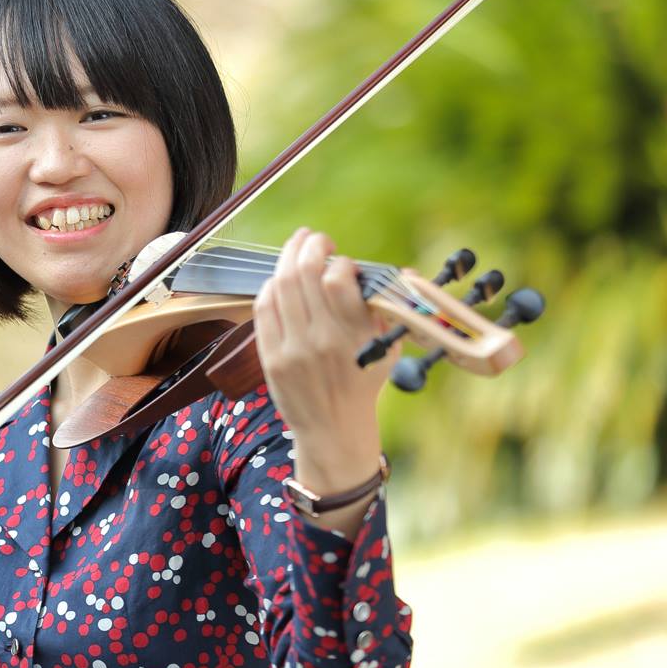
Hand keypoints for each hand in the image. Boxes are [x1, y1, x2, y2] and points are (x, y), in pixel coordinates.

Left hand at [252, 229, 394, 520]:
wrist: (334, 428)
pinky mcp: (271, 357)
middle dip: (309, 246)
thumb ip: (389, 310)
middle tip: (316, 239)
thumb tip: (402, 272)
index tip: (343, 264)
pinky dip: (271, 286)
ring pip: (281, 286)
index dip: (339, 262)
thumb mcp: (387, 349)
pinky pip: (264, 309)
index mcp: (355, 335)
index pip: (338, 280)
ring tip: (297, 247)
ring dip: (288, 258)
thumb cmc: (364, 382)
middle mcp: (322, 340)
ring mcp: (293, 349)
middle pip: (304, 275)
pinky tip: (280, 279)